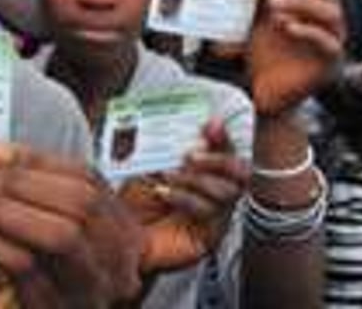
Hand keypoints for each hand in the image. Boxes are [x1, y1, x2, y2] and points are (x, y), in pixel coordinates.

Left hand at [0, 143, 143, 308]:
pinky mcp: (56, 305)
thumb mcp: (49, 227)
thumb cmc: (51, 276)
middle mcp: (115, 256)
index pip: (88, 178)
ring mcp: (91, 285)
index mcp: (121, 228)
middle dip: (20, 183)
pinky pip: (24, 267)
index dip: (36, 160)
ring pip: (59, 234)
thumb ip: (30, 187)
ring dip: (2, 210)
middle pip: (80, 202)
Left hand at [118, 119, 247, 271]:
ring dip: (196, 180)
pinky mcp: (211, 236)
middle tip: (190, 155)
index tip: (211, 124)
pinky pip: (212, 213)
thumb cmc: (133, 203)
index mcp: (204, 171)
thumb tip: (198, 137)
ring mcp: (216, 215)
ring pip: (229, 191)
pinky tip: (165, 195)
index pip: (227, 151)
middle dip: (218, 159)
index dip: (223, 137)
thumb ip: (174, 149)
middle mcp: (215, 192)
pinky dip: (187, 198)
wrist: (121, 235)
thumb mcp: (149, 167)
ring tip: (168, 177)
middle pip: (241, 172)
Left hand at [248, 0, 344, 116]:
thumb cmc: (263, 56)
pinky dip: (310, 31)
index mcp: (313, 11)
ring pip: (333, 14)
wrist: (262, 92)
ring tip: (274, 7)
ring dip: (303, 4)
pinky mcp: (332, 64)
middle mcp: (328, 24)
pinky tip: (288, 28)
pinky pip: (331, 44)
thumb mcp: (258, 24)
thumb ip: (260, 4)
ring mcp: (334, 43)